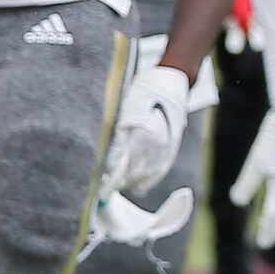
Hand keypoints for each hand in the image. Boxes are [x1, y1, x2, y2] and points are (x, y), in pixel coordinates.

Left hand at [104, 63, 191, 194]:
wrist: (171, 81)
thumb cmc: (142, 92)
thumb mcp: (124, 112)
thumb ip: (117, 138)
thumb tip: (106, 162)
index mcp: (137, 134)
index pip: (120, 166)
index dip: (110, 182)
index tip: (101, 192)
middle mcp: (153, 143)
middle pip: (133, 174)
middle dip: (119, 184)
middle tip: (106, 189)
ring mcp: (165, 146)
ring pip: (148, 176)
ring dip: (133, 184)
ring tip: (120, 187)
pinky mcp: (173, 147)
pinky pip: (161, 171)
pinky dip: (149, 180)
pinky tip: (140, 186)